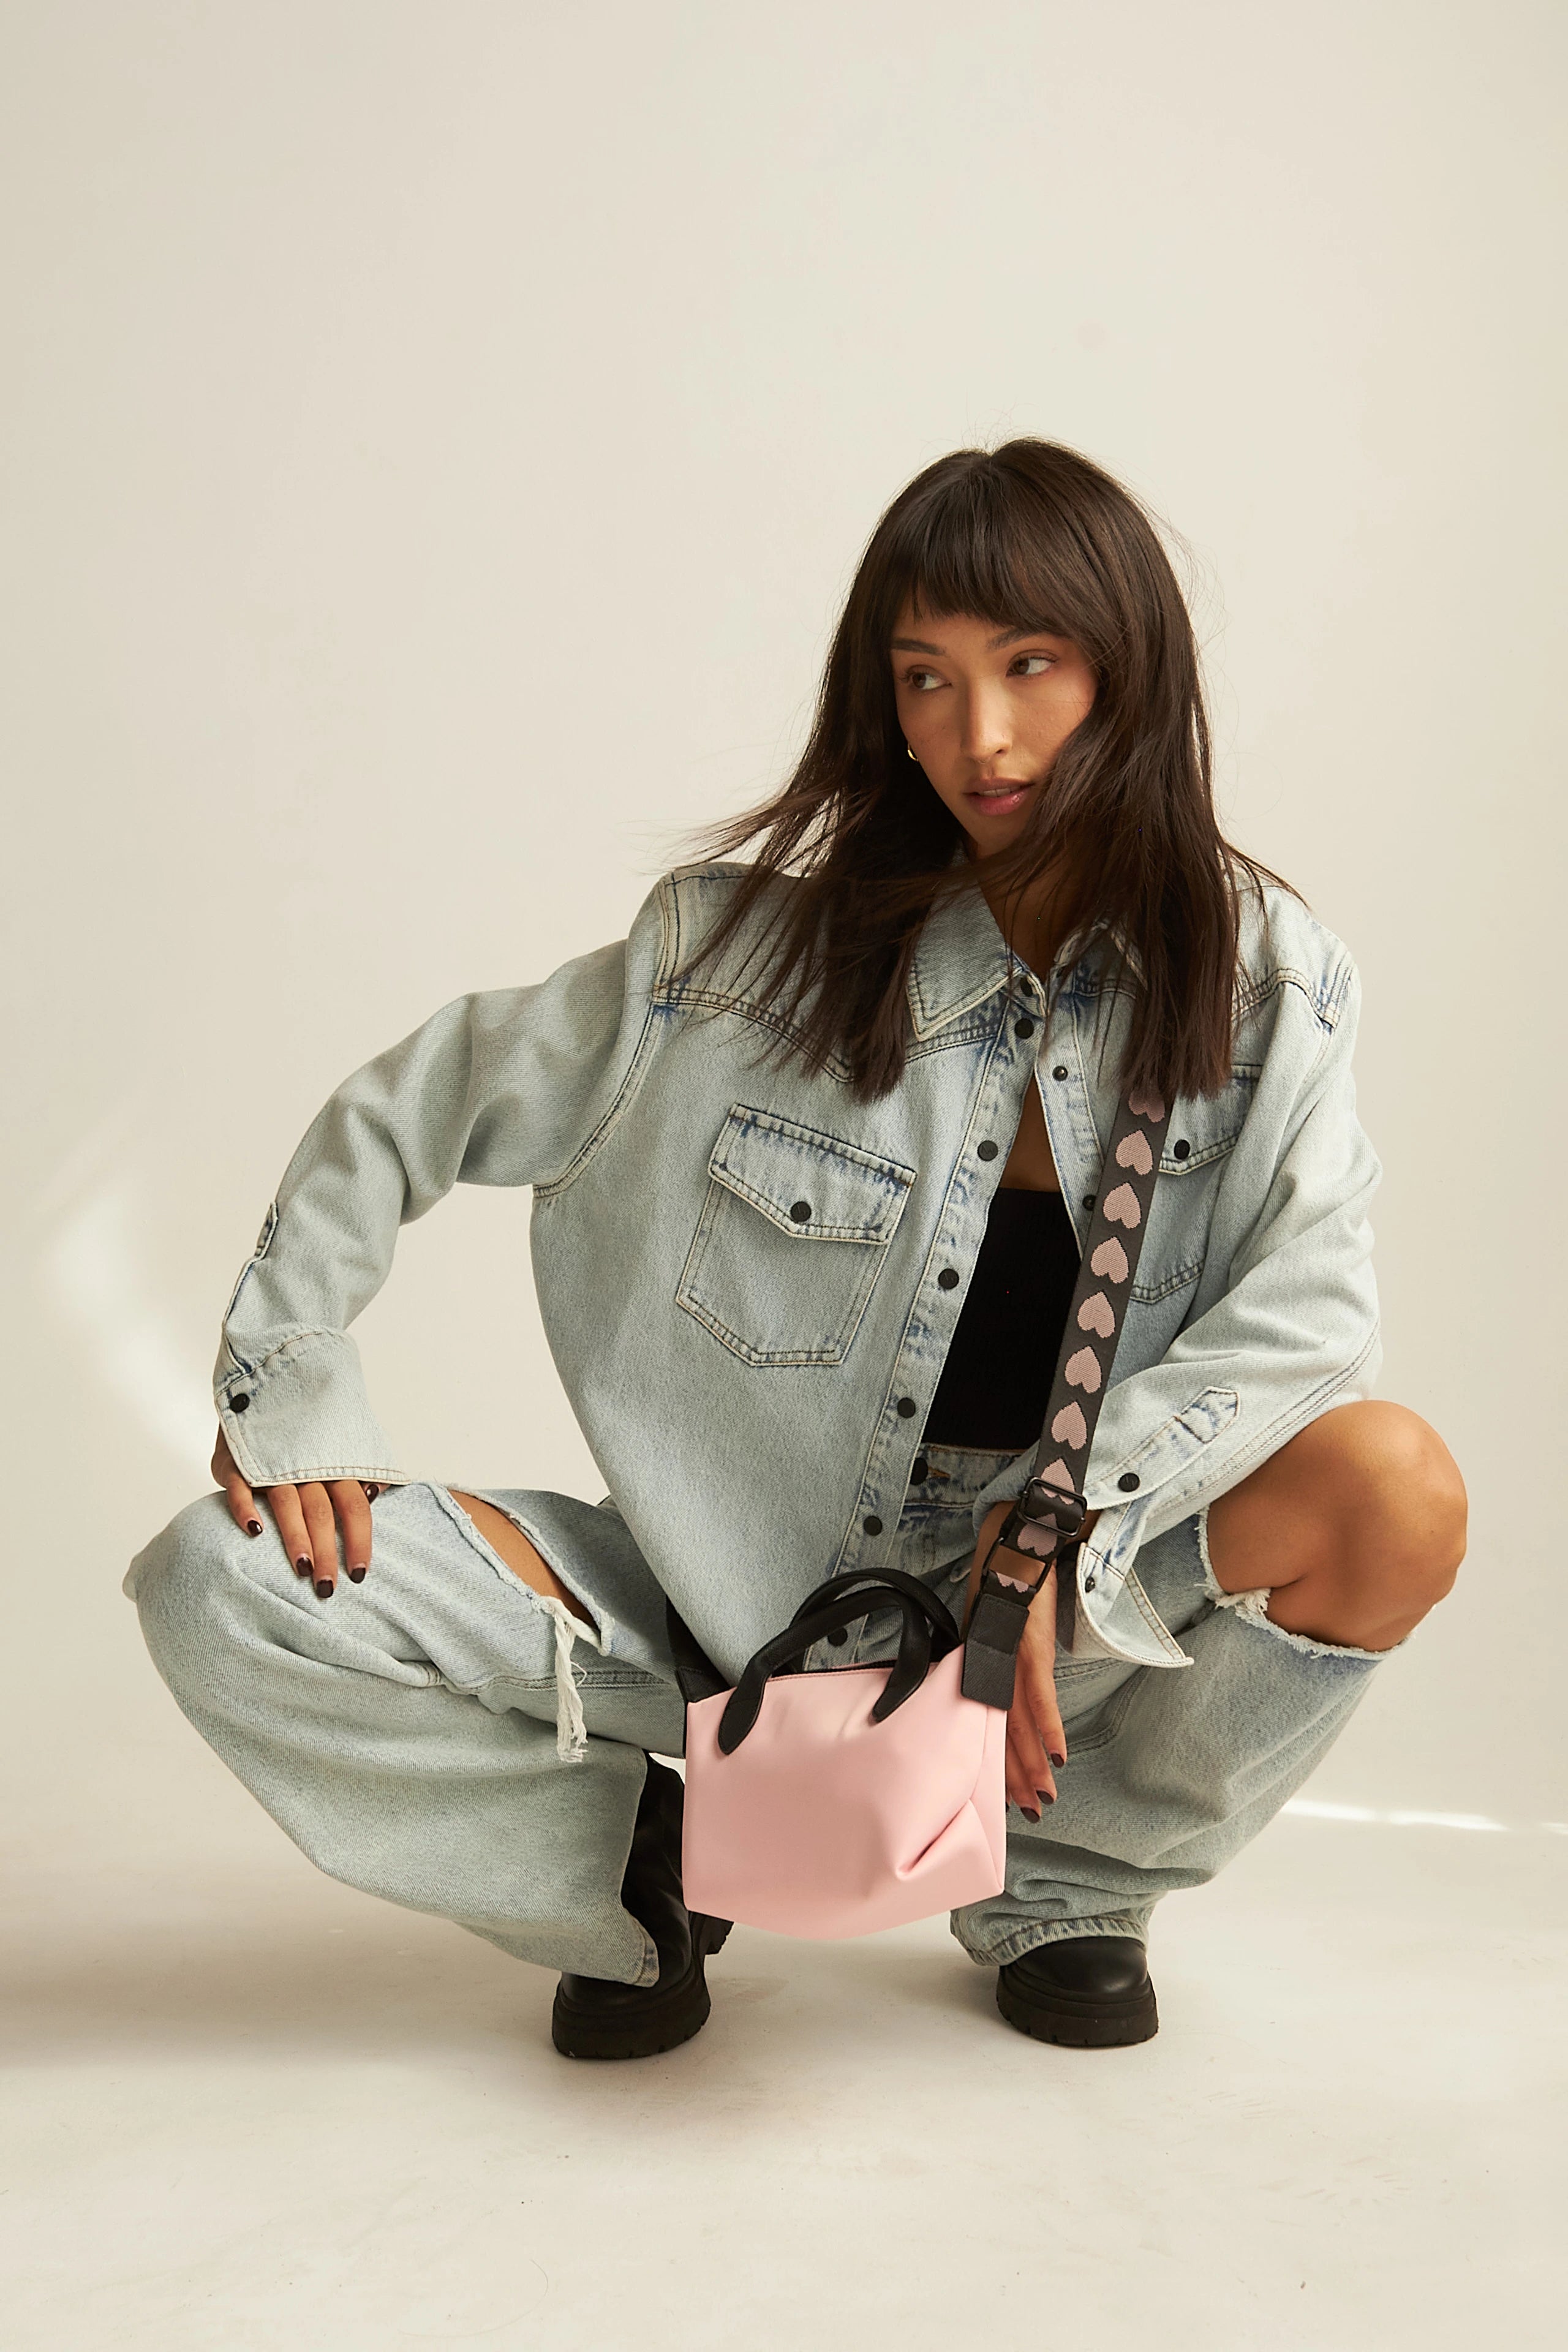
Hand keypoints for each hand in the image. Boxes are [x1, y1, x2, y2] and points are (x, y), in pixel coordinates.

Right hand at [212, 1425, 380, 1597]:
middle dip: (327, 1553)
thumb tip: (379, 1494)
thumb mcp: (342, 1447)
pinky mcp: (237, 1464)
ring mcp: (270, 1464)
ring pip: (287, 1502)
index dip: (359, 1540)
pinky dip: (246, 1507)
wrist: (262, 1395)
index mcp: (335, 1466)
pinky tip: (254, 1531)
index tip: (359, 1574)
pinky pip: (240, 1486)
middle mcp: (305, 1466)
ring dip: (295, 1536)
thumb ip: (364, 1472)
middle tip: (327, 1588)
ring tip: (301, 1569)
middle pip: (322, 1513)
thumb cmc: (308, 1437)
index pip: (354, 1507)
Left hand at [963, 1498, 1087, 1818]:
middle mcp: (988, 1665)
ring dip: (1032, 1764)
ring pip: (1017, 1723)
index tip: (1006, 1795)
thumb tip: (1001, 1692)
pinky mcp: (1028, 1646)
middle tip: (1027, 1813)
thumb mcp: (995, 1625)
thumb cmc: (1007, 1579)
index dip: (996, 1762)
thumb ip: (996, 1658)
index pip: (987, 1723)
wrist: (1016, 1538)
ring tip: (1042, 1798)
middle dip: (1014, 1776)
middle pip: (1001, 1732)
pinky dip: (1048, 1728)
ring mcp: (1007, 1658)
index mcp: (980, 1663)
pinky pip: (1038, 1695)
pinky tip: (1056, 1757)